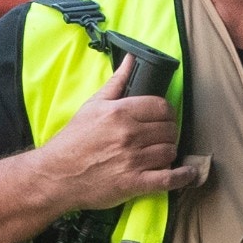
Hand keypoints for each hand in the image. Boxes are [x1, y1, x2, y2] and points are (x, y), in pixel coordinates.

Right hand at [31, 69, 207, 212]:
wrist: (56, 175)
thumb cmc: (73, 140)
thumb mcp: (92, 106)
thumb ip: (116, 83)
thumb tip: (130, 59)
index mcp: (120, 112)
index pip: (161, 106)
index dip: (166, 112)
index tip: (162, 118)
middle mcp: (129, 135)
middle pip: (169, 129)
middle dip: (168, 132)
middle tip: (160, 136)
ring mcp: (133, 160)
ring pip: (170, 151)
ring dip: (169, 152)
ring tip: (159, 153)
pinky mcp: (134, 183)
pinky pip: (169, 179)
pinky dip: (182, 176)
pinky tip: (187, 172)